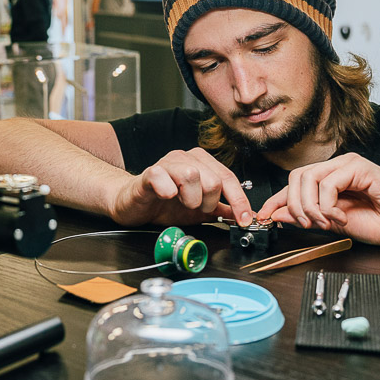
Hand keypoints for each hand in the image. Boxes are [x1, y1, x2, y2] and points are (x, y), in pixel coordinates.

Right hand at [107, 148, 253, 227]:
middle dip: (208, 203)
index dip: (239, 201)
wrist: (133, 204)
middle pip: (213, 180)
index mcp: (202, 163)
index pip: (229, 178)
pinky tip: (166, 197)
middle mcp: (186, 158)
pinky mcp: (149, 173)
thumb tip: (245, 216)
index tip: (245, 221)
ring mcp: (167, 163)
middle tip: (196, 208)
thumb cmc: (164, 203)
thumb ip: (221, 210)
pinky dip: (168, 192)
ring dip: (190, 199)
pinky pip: (164, 178)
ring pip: (192, 176)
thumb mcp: (199, 210)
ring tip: (181, 203)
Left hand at [257, 153, 379, 251]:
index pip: (294, 183)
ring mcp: (348, 165)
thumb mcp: (336, 224)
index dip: (276, 200)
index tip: (264, 216)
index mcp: (330, 180)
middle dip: (294, 205)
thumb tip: (279, 215)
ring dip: (311, 206)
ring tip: (327, 221)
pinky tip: (341, 215)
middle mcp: (337, 168)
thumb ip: (309, 217)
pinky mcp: (360, 167)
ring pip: (307, 178)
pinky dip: (327, 204)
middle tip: (310, 224)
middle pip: (296, 177)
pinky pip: (328, 182)